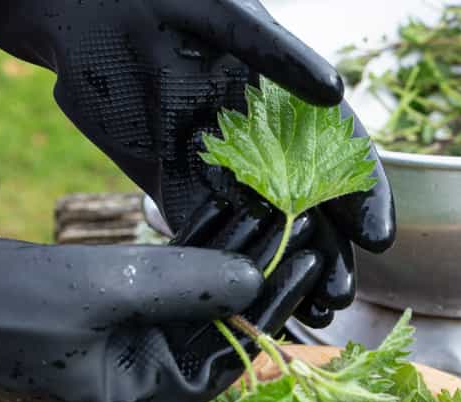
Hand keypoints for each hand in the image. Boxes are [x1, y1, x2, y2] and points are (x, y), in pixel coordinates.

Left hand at [0, 0, 395, 326]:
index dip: (363, 196)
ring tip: (301, 312)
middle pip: (306, 208)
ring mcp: (217, 171)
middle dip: (327, 253)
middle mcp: (260, 145)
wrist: (82, 8)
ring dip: (281, 272)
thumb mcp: (226, 14)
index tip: (377, 236)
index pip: (340, 155)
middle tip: (338, 294)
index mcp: (286, 103)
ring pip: (260, 231)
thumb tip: (335, 92)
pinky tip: (239, 298)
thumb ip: (277, 55)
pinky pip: (201, 232)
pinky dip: (220, 264)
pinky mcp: (172, 187)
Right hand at [0, 236, 321, 401]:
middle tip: (300, 222)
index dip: (275, 301)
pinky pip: (166, 282)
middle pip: (221, 321)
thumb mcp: (103, 294)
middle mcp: (152, 379)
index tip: (312, 257)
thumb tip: (256, 273)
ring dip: (227, 252)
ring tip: (270, 206)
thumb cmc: (3, 316)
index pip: (234, 349)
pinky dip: (191, 248)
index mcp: (155, 400)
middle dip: (257, 271)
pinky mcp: (116, 315)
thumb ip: (185, 284)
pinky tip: (222, 210)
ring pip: (196, 296)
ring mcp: (133, 347)